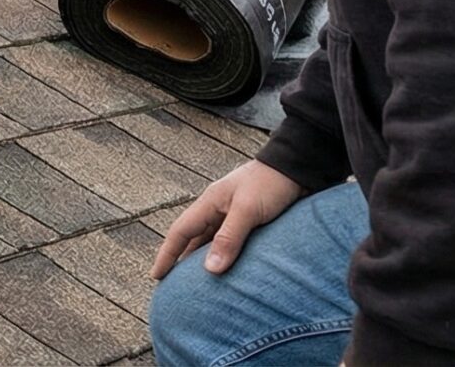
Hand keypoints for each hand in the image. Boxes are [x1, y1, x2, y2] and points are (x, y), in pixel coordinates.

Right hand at [152, 160, 301, 278]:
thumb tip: (210, 269)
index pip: (180, 232)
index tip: (157, 275)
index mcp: (209, 203)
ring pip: (210, 241)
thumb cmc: (270, 184)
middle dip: (179, 259)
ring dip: (202, 259)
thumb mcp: (247, 210)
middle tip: (172, 284)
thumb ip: (229, 238)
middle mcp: (217, 210)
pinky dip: (223, 255)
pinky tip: (227, 268)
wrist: (297, 169)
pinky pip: (228, 242)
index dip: (167, 255)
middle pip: (191, 238)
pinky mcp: (249, 220)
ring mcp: (232, 215)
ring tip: (196, 282)